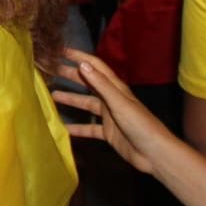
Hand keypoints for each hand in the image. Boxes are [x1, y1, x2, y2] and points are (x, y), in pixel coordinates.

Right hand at [50, 48, 175, 174]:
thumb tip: (82, 64)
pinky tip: (63, 128)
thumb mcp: (119, 102)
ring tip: (52, 95)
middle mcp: (111, 99)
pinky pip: (88, 128)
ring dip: (71, 99)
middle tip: (51, 70)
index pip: (95, 66)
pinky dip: (76, 127)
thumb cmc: (140, 124)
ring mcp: (109, 116)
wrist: (155, 153)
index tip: (61, 51)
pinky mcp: (108, 132)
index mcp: (115, 88)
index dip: (79, 57)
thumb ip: (100, 84)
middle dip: (71, 75)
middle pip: (88, 83)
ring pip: (86, 104)